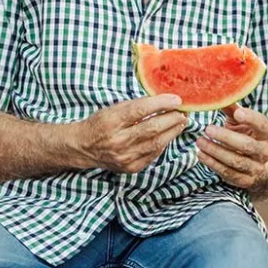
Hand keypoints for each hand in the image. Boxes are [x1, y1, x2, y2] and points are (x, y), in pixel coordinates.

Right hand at [73, 95, 187, 173]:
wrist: (84, 147)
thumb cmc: (101, 124)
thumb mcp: (114, 109)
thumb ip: (137, 105)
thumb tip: (164, 100)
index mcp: (112, 121)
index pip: (141, 110)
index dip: (161, 104)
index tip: (177, 99)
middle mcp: (118, 141)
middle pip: (152, 128)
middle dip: (172, 119)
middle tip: (183, 112)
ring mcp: (125, 156)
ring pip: (157, 143)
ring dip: (173, 131)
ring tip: (181, 122)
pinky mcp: (131, 167)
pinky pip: (153, 154)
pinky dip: (164, 143)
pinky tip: (169, 135)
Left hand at [196, 105, 267, 189]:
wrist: (261, 163)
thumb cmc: (248, 135)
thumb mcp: (243, 122)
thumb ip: (232, 109)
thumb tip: (216, 94)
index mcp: (266, 134)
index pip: (262, 125)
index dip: (251, 119)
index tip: (237, 112)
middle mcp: (264, 152)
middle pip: (247, 146)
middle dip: (226, 137)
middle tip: (208, 128)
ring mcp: (256, 168)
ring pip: (236, 161)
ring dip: (216, 151)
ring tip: (199, 141)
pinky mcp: (245, 180)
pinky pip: (228, 173)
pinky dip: (212, 164)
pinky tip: (200, 154)